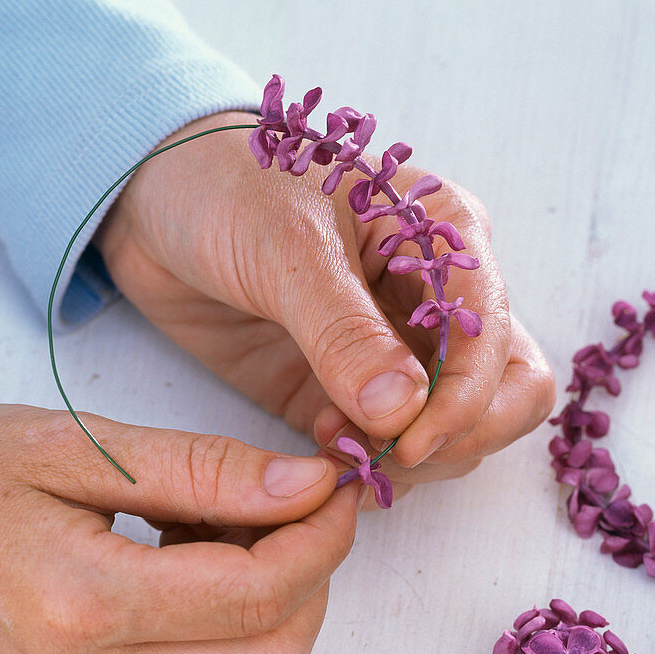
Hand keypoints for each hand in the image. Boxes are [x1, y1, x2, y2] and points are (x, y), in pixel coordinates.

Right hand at [0, 403, 358, 653]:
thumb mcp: (73, 449)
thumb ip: (201, 470)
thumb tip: (308, 485)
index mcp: (85, 603)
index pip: (258, 595)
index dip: (322, 540)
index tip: (338, 486)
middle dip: (315, 579)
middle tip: (300, 503)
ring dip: (277, 600)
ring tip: (232, 519)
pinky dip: (233, 616)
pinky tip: (196, 550)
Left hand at [94, 112, 554, 498]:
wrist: (150, 200)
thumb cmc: (225, 186)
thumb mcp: (286, 246)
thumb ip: (344, 331)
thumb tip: (404, 410)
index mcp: (446, 243)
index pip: (502, 350)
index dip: (467, 406)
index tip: (408, 442)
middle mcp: (436, 303)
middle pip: (503, 400)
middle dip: (456, 441)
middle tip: (387, 456)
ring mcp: (394, 353)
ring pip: (452, 434)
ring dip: (409, 460)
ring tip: (337, 442)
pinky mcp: (346, 392)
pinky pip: (386, 449)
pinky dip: (368, 467)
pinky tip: (322, 450)